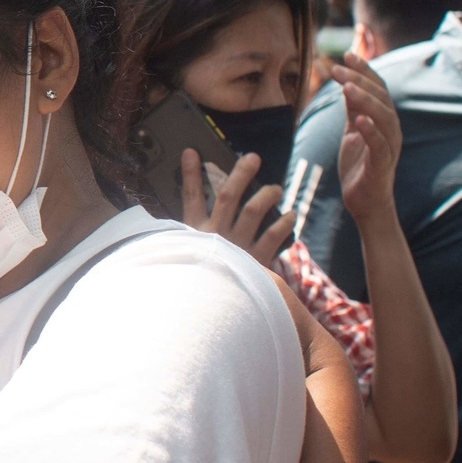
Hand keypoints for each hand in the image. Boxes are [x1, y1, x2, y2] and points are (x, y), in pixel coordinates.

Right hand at [180, 148, 294, 268]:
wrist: (212, 312)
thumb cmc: (196, 280)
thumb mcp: (182, 257)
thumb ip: (183, 239)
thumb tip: (170, 223)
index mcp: (193, 233)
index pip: (190, 197)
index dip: (190, 173)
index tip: (192, 151)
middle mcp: (215, 235)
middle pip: (229, 196)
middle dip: (240, 174)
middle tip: (253, 157)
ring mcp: (237, 247)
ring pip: (253, 211)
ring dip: (266, 195)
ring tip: (276, 188)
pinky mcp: (256, 261)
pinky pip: (274, 237)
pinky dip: (284, 224)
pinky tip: (291, 215)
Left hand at [333, 52, 400, 226]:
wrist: (365, 203)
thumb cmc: (359, 166)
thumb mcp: (352, 132)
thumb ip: (353, 110)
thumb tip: (347, 83)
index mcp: (383, 120)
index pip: (377, 88)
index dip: (363, 71)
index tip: (345, 55)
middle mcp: (391, 130)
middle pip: (381, 98)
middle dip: (359, 81)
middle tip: (337, 68)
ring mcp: (389, 147)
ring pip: (383, 118)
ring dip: (365, 101)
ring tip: (346, 87)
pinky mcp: (381, 165)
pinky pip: (379, 145)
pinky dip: (370, 131)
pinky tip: (358, 119)